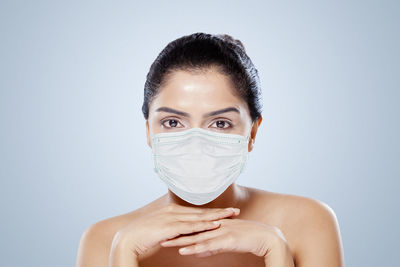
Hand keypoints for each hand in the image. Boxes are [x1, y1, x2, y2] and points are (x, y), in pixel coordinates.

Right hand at [109, 203, 239, 259]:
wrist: (127, 240)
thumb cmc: (142, 236)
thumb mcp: (160, 229)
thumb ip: (172, 228)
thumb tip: (182, 232)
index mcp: (172, 210)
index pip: (197, 211)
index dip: (212, 211)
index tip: (226, 211)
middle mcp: (174, 211)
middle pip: (202, 212)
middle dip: (220, 211)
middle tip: (236, 211)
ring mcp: (172, 218)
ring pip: (200, 217)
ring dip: (217, 216)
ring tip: (231, 215)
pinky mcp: (170, 227)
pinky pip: (191, 226)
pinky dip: (204, 225)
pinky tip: (216, 225)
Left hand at [159, 217, 288, 258]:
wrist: (267, 237)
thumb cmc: (247, 239)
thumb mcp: (225, 242)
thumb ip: (212, 245)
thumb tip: (198, 250)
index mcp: (214, 223)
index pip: (191, 225)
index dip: (176, 227)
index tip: (162, 229)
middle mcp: (215, 225)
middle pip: (190, 228)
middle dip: (173, 232)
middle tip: (157, 234)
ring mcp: (220, 231)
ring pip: (196, 237)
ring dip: (180, 240)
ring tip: (165, 243)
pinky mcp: (227, 239)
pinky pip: (209, 245)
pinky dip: (196, 248)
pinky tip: (186, 251)